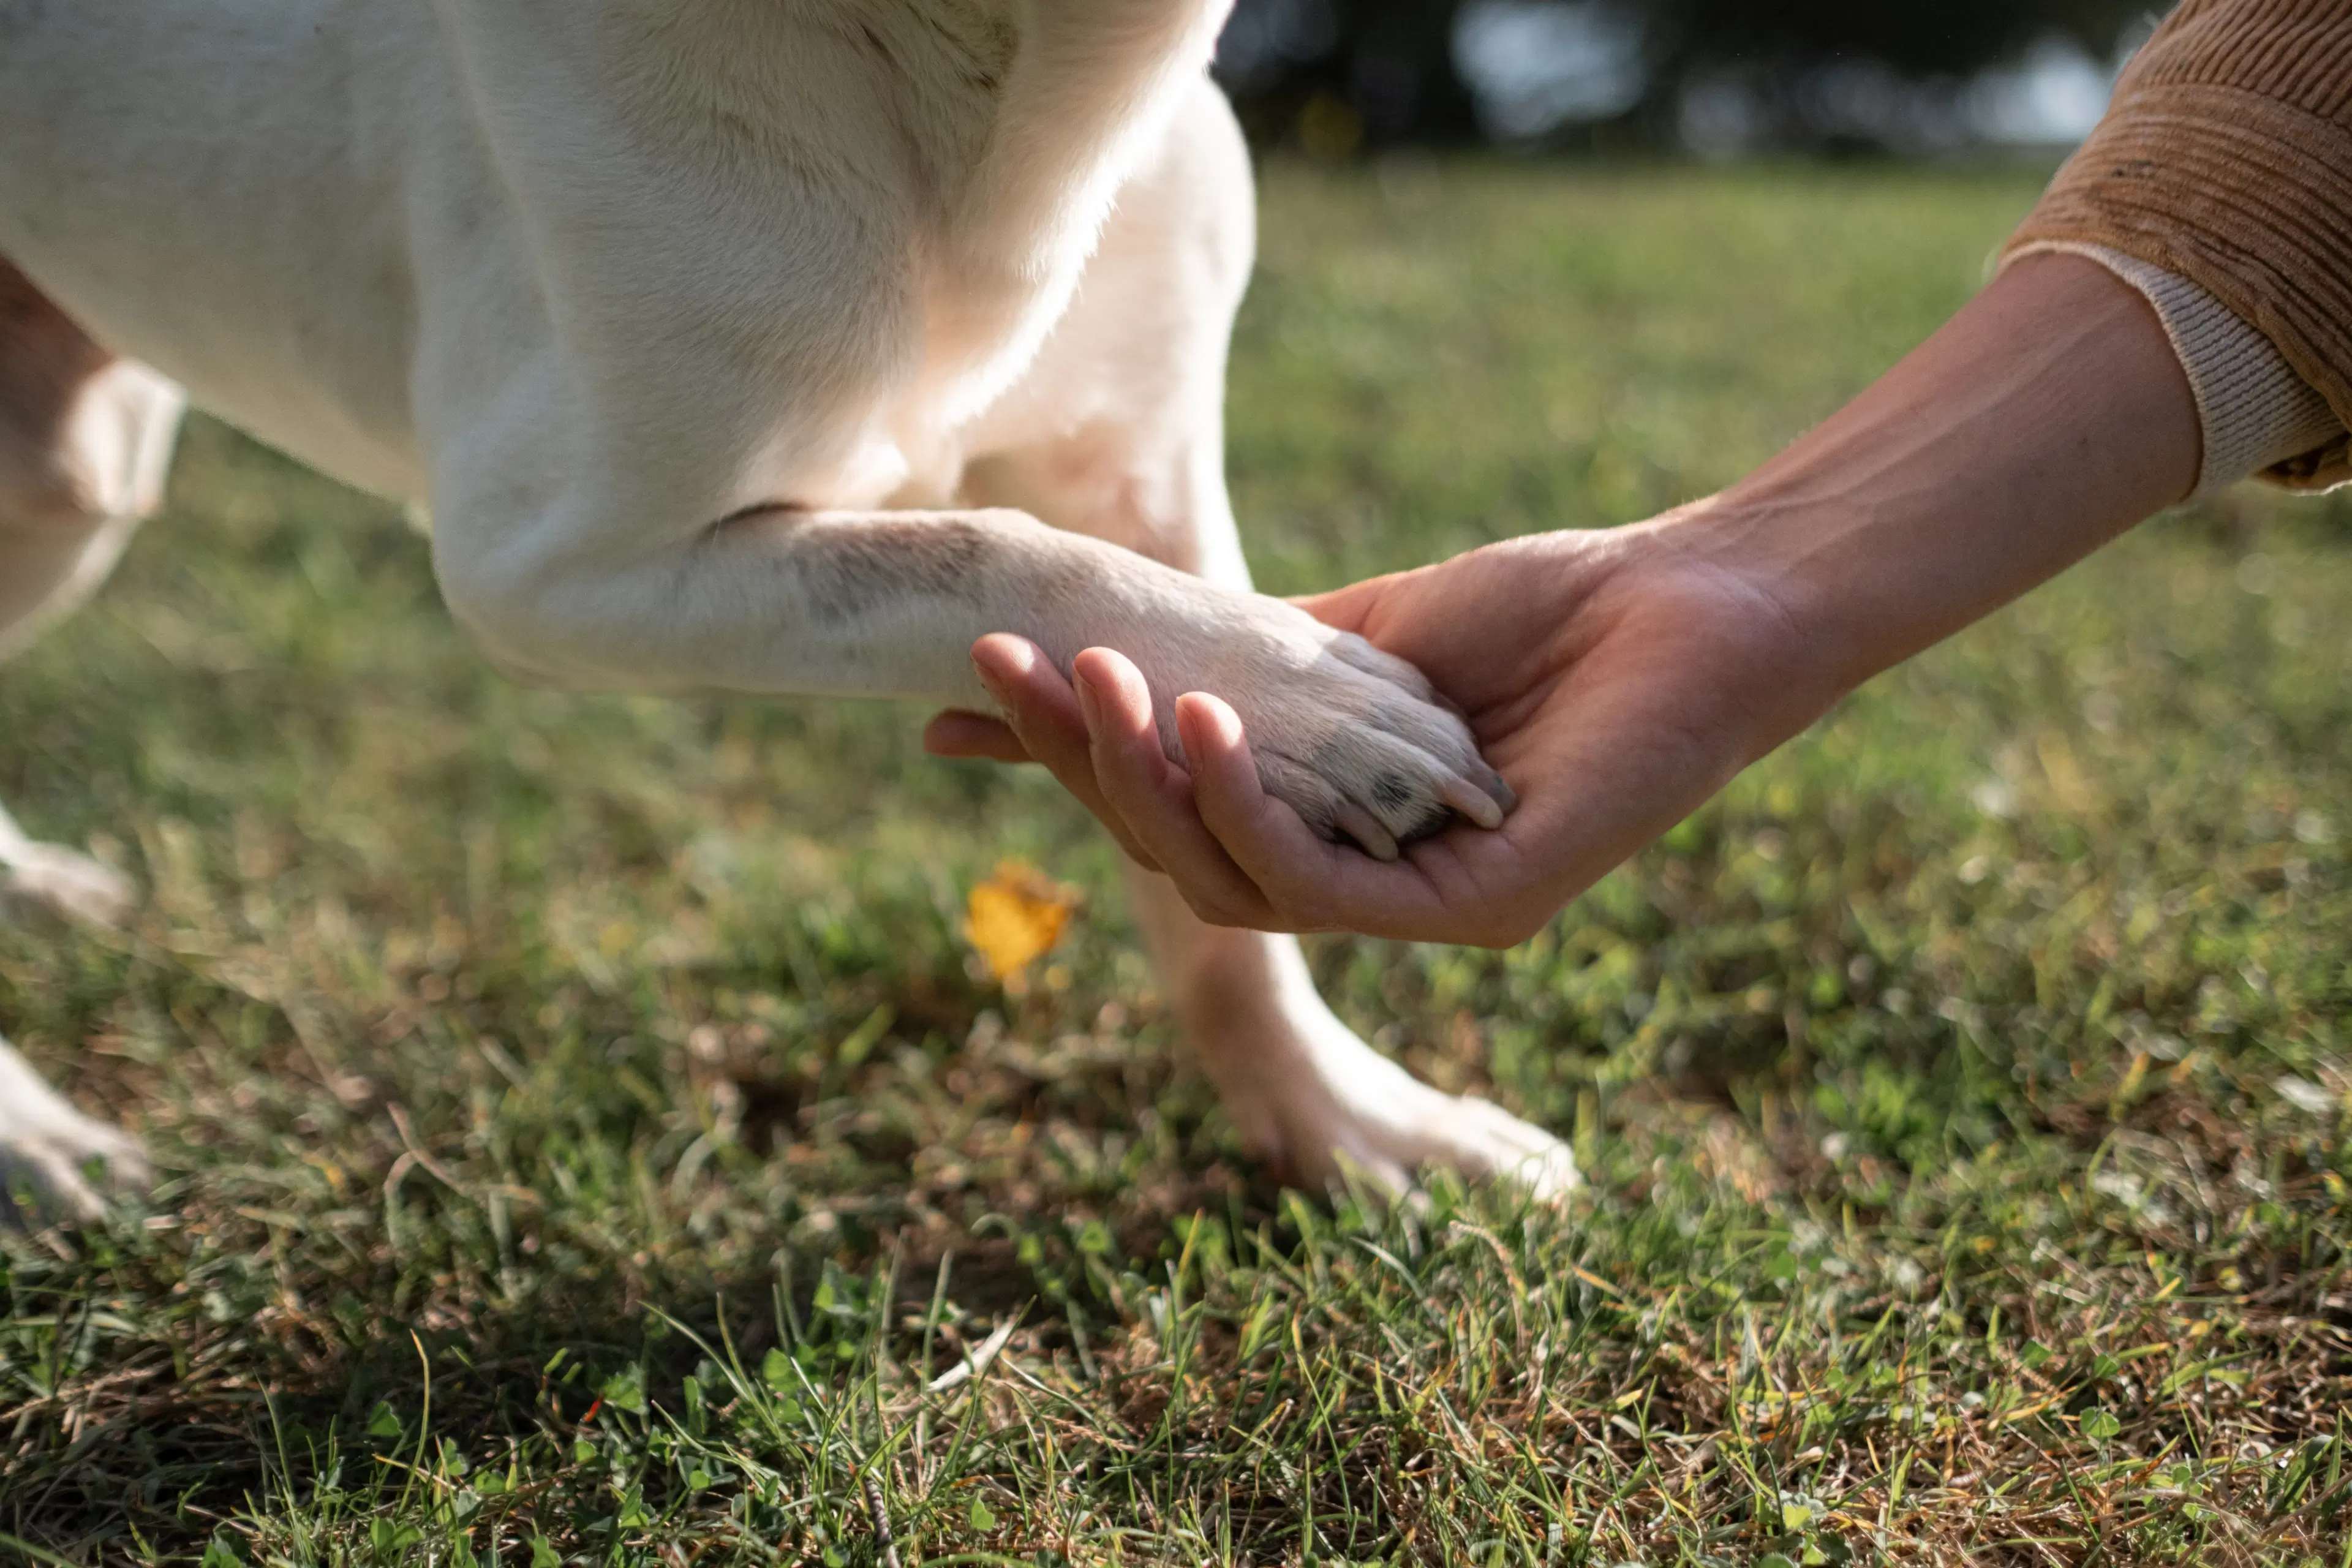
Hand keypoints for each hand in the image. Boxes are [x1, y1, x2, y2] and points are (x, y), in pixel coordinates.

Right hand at [927, 251, 2199, 945]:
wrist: (1698, 602)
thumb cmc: (1541, 612)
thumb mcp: (1354, 636)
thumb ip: (1235, 660)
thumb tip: (1097, 635)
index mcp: (1326, 824)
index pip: (1169, 806)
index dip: (1060, 760)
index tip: (954, 703)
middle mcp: (1365, 884)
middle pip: (1181, 850)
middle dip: (1084, 760)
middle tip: (1015, 661)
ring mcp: (1421, 909)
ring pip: (1235, 878)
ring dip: (1148, 779)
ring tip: (1096, 677)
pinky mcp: (1482, 911)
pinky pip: (1327, 890)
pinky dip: (1251, 807)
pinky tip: (1203, 724)